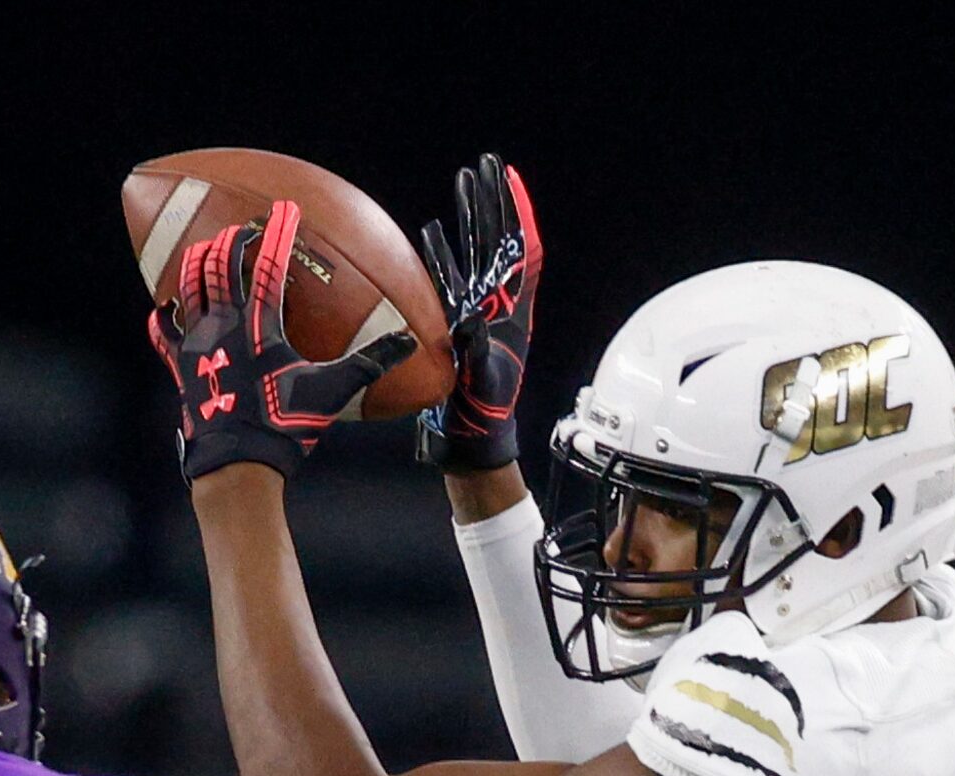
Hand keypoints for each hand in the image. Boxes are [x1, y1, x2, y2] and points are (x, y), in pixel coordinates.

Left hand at [148, 199, 417, 483]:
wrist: (237, 462)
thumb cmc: (286, 425)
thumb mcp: (333, 391)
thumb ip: (371, 362)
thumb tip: (408, 342)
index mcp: (259, 324)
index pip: (270, 265)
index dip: (278, 233)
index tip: (284, 208)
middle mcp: (223, 324)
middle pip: (220, 265)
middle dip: (232, 239)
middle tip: (243, 229)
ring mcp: (197, 343)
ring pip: (189, 287)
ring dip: (197, 263)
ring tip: (206, 249)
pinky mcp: (181, 367)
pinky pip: (166, 334)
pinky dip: (165, 317)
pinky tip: (164, 308)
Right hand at [414, 154, 541, 472]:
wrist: (472, 434)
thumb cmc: (485, 411)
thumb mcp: (484, 379)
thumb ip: (478, 348)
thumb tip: (471, 320)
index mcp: (515, 308)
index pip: (523, 248)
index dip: (518, 212)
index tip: (510, 177)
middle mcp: (500, 299)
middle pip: (499, 237)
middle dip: (493, 199)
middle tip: (485, 163)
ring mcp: (479, 306)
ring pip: (476, 250)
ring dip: (471, 216)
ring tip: (463, 181)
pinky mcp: (457, 319)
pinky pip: (450, 277)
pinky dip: (441, 252)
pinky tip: (431, 230)